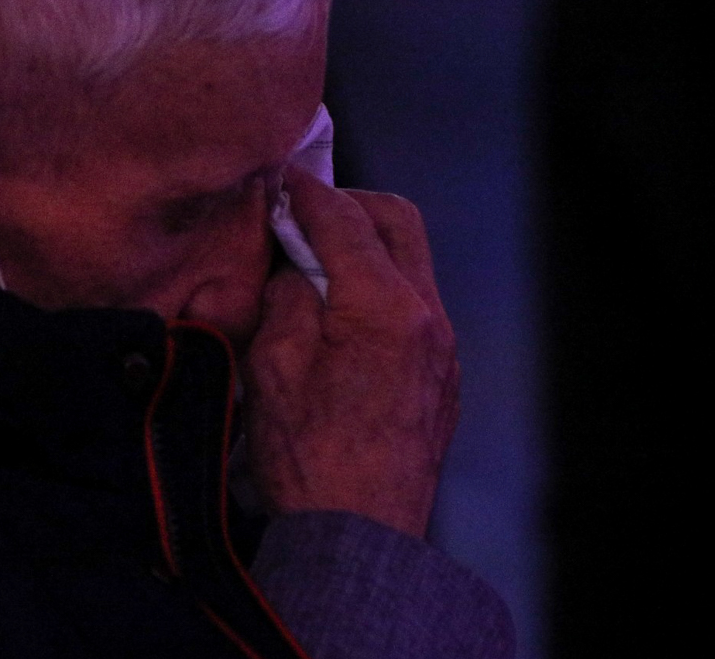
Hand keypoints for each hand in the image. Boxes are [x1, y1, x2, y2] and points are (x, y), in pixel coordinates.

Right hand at [242, 167, 459, 537]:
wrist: (360, 536)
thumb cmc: (309, 460)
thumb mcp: (271, 367)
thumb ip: (286, 296)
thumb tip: (295, 262)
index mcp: (382, 308)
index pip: (345, 219)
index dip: (307, 191)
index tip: (280, 178)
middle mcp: (427, 317)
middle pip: (398, 220)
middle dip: (349, 204)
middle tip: (302, 216)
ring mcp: (442, 347)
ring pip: (412, 260)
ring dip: (367, 245)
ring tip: (317, 265)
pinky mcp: (443, 374)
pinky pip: (417, 302)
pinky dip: (381, 286)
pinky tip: (342, 312)